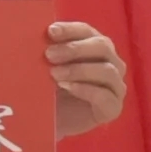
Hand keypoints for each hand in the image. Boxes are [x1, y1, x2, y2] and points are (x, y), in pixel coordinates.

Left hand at [48, 21, 127, 136]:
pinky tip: (67, 88)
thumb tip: (36, 34)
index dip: (70, 29)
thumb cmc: (46, 89)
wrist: (44, 122)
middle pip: (102, 46)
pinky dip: (86, 89)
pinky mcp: (112, 108)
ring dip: (79, 70)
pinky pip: (105, 96)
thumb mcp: (42, 67)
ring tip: (54, 74)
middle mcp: (110, 62)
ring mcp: (115, 86)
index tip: (50, 31)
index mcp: (93, 46)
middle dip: (75, 48)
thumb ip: (45, 51)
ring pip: (107, 70)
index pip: (87, 31)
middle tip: (49, 55)